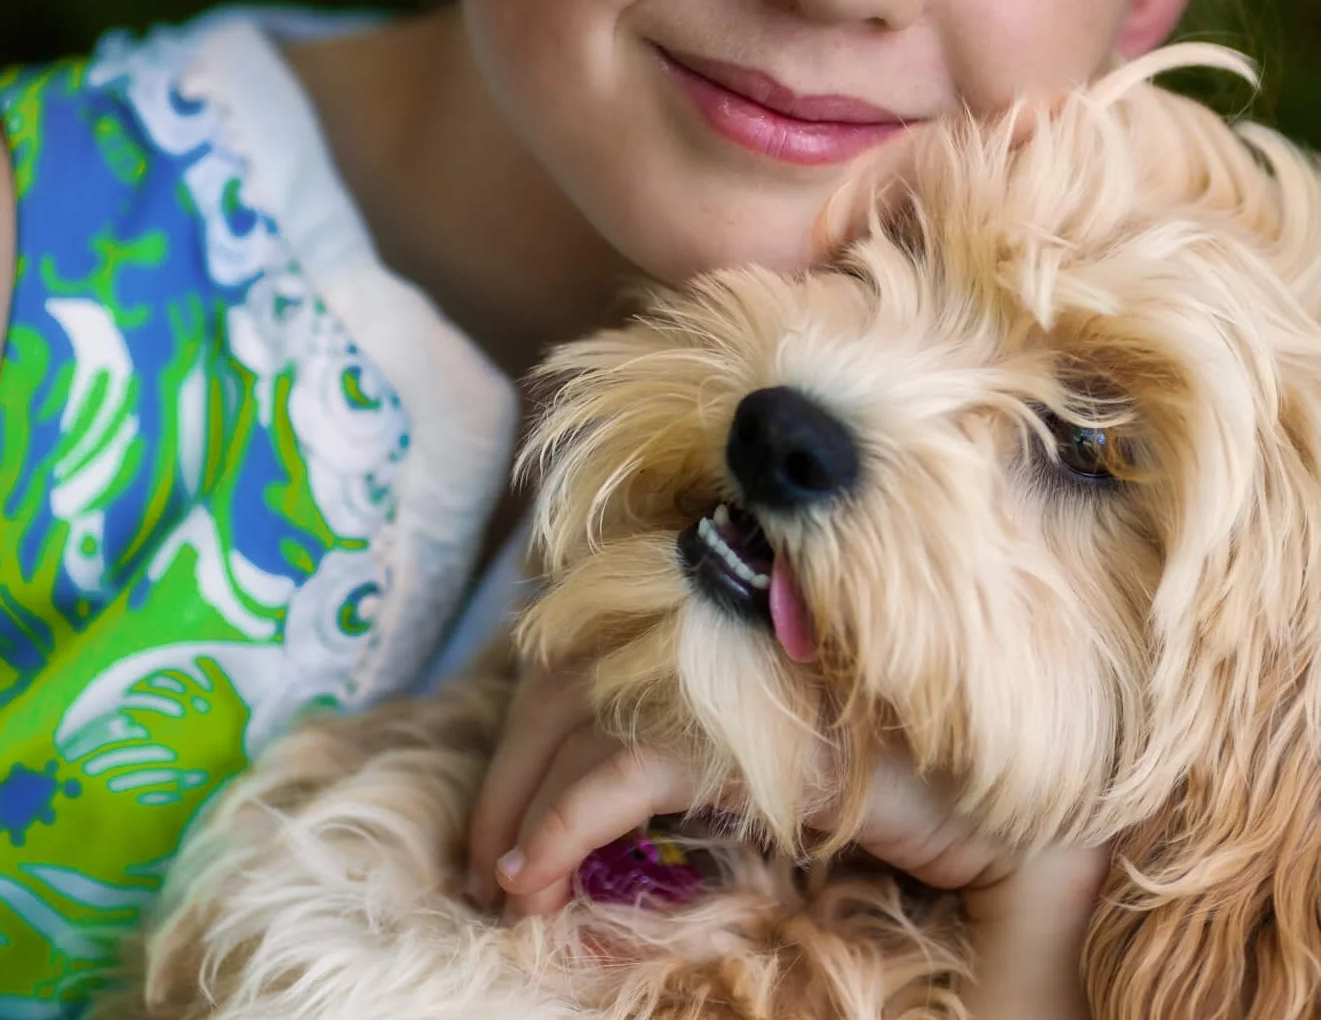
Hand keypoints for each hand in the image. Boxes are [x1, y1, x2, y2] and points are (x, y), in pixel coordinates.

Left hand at [468, 659, 1104, 1017]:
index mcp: (740, 637)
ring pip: (591, 708)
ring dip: (523, 797)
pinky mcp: (775, 730)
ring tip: (502, 880)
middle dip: (512, 761)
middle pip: (579, 666)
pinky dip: (570, 817)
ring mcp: (760, 673)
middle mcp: (742, 635)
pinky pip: (640, 762)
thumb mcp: (782, 791)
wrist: (1037, 845)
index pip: (603, 643)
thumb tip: (597, 800)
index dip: (536, 720)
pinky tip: (538, 873)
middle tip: (480, 859)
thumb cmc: (919, 821)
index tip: (504, 814)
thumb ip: (706, 764)